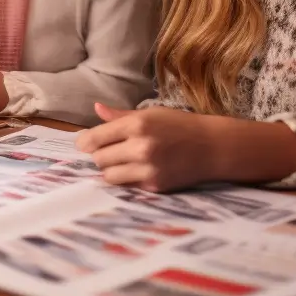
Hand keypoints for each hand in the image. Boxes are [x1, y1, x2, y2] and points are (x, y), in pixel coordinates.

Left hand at [76, 104, 215, 192]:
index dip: (85, 142)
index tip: (84, 144)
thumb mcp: (151, 113)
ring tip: (122, 161)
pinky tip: (139, 170)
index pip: (95, 138)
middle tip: (109, 150)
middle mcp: (140, 147)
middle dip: (100, 155)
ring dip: (111, 169)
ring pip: (109, 176)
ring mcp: (147, 169)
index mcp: (137, 124)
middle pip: (99, 158)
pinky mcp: (154, 186)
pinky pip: (127, 186)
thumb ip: (120, 116)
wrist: (211, 147)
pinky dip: (128, 179)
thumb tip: (96, 108)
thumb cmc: (179, 125)